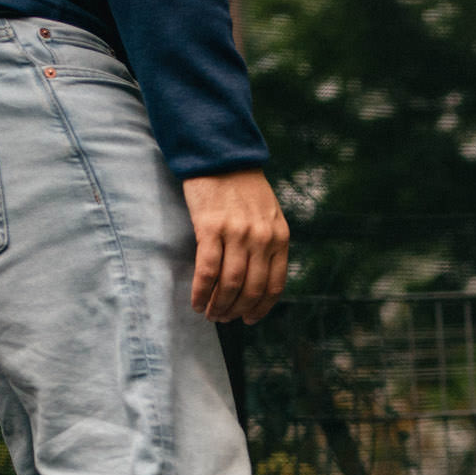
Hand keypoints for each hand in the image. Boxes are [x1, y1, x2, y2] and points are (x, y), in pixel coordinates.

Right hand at [181, 168, 288, 323]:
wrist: (220, 155)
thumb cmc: (242, 187)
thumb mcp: (269, 215)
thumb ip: (269, 243)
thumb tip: (258, 280)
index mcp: (279, 237)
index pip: (275, 285)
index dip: (261, 308)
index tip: (250, 319)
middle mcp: (261, 238)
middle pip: (252, 289)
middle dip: (237, 311)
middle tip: (224, 319)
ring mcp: (237, 233)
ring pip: (230, 284)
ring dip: (218, 306)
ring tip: (210, 314)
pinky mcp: (211, 228)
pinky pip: (207, 270)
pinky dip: (201, 292)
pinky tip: (196, 301)